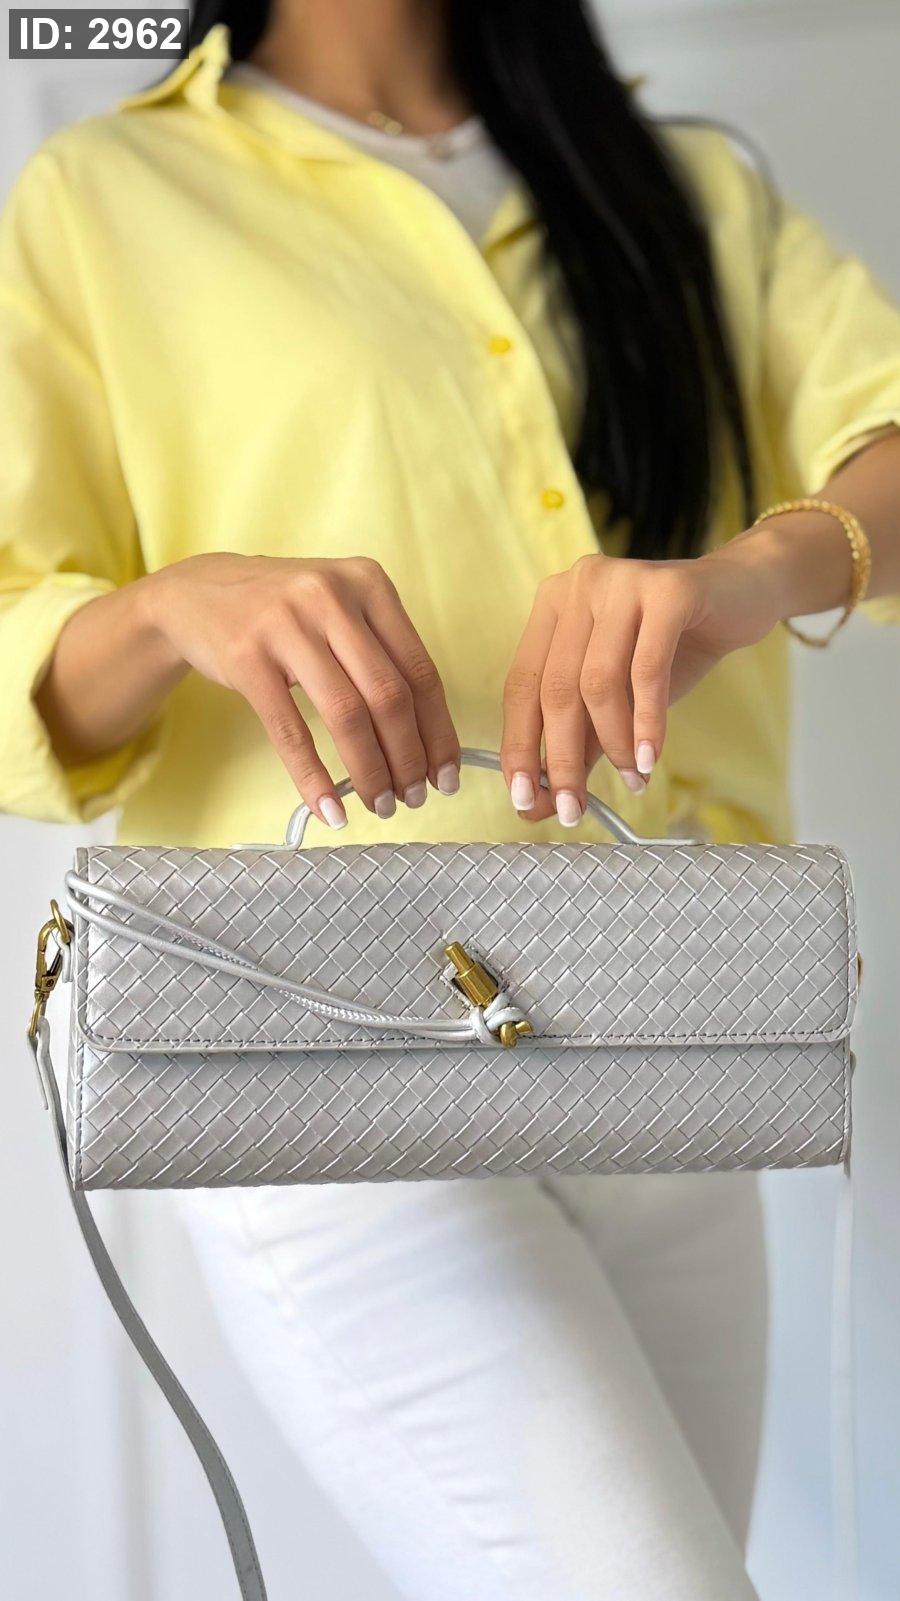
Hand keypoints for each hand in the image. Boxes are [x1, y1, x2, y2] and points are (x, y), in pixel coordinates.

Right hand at [144, 553, 459, 826]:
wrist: (195, 593)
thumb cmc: (282, 612)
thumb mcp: (338, 608)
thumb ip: (381, 653)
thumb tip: (427, 738)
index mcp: (369, 583)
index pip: (420, 670)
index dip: (438, 731)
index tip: (446, 774)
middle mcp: (331, 597)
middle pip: (389, 696)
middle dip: (408, 758)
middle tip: (413, 798)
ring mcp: (286, 625)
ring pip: (347, 715)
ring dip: (370, 771)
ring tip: (380, 803)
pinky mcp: (247, 658)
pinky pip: (290, 730)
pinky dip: (314, 777)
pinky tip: (329, 807)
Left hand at [501, 545, 783, 824]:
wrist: (743, 598)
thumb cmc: (673, 648)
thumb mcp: (619, 698)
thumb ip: (579, 743)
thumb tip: (536, 804)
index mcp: (553, 606)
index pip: (521, 685)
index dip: (519, 746)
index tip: (523, 800)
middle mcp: (579, 586)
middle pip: (556, 687)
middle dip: (562, 759)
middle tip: (572, 811)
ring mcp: (622, 581)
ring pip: (599, 681)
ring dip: (613, 743)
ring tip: (631, 779)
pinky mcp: (669, 590)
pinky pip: (648, 668)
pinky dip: (647, 721)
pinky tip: (649, 757)